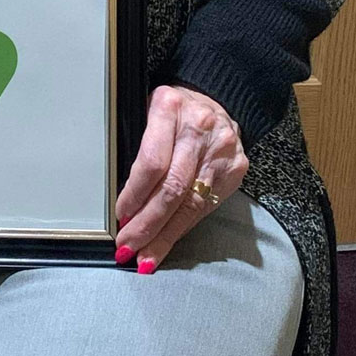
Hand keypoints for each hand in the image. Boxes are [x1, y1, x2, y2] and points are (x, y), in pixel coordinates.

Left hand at [113, 83, 247, 271]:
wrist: (216, 98)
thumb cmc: (173, 109)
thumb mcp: (147, 111)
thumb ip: (138, 147)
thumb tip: (120, 197)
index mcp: (169, 107)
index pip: (151, 162)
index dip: (135, 194)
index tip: (120, 215)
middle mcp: (199, 128)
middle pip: (172, 188)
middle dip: (147, 224)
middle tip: (128, 245)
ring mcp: (221, 150)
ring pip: (190, 203)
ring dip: (164, 235)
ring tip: (144, 256)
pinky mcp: (235, 169)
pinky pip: (206, 206)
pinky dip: (183, 228)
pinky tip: (168, 242)